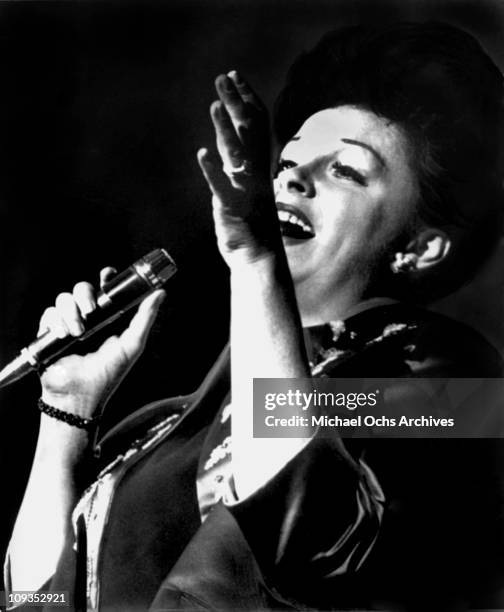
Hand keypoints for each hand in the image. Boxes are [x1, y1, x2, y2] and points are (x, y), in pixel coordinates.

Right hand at [38, 267, 164, 417]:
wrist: (80, 395)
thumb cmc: (108, 374)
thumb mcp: (132, 344)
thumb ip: (145, 317)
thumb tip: (161, 292)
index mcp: (107, 319)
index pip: (104, 290)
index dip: (105, 278)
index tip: (108, 274)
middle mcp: (87, 319)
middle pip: (82, 288)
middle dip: (85, 294)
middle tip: (91, 311)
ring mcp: (67, 324)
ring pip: (64, 298)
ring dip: (71, 312)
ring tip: (78, 333)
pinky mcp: (49, 333)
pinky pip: (49, 313)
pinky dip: (57, 321)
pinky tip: (65, 335)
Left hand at [197, 71, 281, 265]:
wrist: (259, 257)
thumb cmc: (251, 222)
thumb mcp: (245, 185)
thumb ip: (237, 161)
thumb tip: (225, 137)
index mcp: (257, 167)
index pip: (256, 125)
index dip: (246, 99)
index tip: (235, 76)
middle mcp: (255, 174)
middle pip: (249, 132)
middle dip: (236, 103)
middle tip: (223, 78)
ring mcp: (245, 191)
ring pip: (238, 156)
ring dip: (226, 130)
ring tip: (214, 105)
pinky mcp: (233, 209)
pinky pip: (223, 188)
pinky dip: (213, 172)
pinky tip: (202, 155)